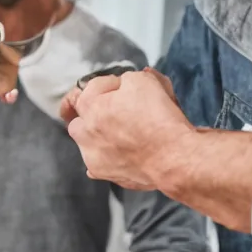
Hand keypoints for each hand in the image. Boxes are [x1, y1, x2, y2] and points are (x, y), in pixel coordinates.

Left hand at [62, 69, 190, 190]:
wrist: (172, 158)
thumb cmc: (158, 120)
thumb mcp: (144, 81)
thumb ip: (127, 79)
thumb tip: (124, 83)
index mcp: (90, 106)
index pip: (91, 87)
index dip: (110, 84)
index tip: (123, 88)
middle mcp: (84, 132)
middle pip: (79, 117)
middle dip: (93, 112)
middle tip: (115, 111)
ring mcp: (90, 155)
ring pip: (86, 140)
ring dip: (97, 134)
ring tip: (120, 133)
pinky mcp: (101, 172)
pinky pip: (97, 161)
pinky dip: (107, 155)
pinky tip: (123, 151)